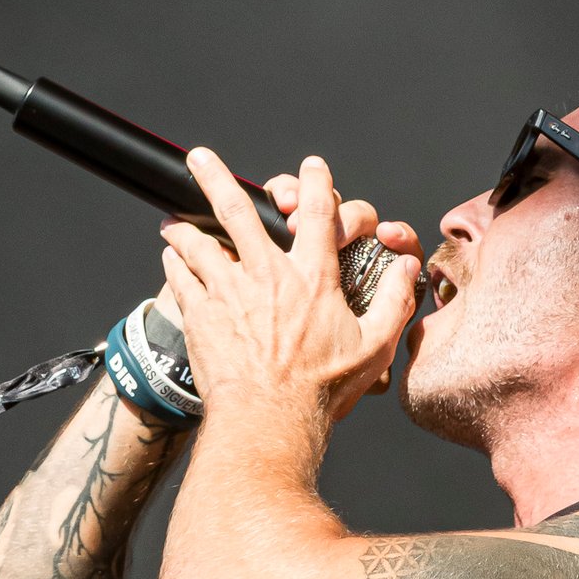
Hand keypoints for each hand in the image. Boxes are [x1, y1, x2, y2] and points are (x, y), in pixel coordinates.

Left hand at [159, 150, 421, 421]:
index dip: (316, 181)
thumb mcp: (373, 347)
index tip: (311, 166)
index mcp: (313, 278)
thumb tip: (408, 269)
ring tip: (172, 221)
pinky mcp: (201, 315)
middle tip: (198, 157)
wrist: (270, 421)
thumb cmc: (320, 391)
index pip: (320, 212)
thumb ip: (394, 302)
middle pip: (237, 209)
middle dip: (215, 177)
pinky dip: (174, 263)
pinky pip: (180, 277)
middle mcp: (268, 275)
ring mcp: (229, 291)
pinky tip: (170, 258)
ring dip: (183, 227)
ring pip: (198, 242)